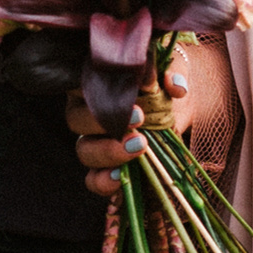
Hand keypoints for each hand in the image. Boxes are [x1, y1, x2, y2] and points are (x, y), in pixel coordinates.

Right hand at [70, 45, 204, 196]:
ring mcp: (93, 143)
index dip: (99, 92)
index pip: (80, 84)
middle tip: (138, 119)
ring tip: (139, 147)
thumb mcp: (171, 72)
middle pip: (76, 120)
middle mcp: (86, 114)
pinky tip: (120, 177)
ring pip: (84, 151)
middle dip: (104, 121)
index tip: (130, 97)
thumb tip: (175, 87)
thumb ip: (173, 73)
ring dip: (109, 151)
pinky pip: (93, 180)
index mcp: (94, 84)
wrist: (176, 111)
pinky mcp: (106, 169)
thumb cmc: (163, 83)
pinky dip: (104, 181)